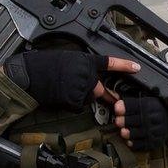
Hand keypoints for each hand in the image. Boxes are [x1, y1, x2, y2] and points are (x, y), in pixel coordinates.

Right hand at [3, 50, 139, 111]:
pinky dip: (71, 104)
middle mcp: (88, 75)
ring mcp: (83, 89)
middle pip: (99, 90)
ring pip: (88, 99)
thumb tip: (90, 77)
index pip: (109, 63)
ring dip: (79, 98)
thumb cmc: (45, 66)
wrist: (30, 76)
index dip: (124, 65)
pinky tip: (60, 96)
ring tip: (63, 90)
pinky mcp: (75, 100)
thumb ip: (83, 68)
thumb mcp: (68, 61)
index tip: (137, 68)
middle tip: (80, 91)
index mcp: (86, 62)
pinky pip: (78, 106)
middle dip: (95, 93)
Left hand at [114, 96, 167, 150]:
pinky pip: (145, 144)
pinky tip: (129, 142)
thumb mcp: (147, 101)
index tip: (117, 108)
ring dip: (131, 133)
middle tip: (118, 121)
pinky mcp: (156, 142)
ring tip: (123, 132)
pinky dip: (136, 144)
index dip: (128, 107)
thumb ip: (131, 103)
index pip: (139, 105)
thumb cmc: (155, 111)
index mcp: (153, 106)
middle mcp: (156, 118)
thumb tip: (115, 101)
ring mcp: (157, 131)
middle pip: (141, 119)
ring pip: (143, 133)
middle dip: (127, 120)